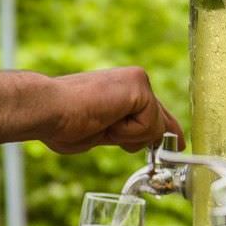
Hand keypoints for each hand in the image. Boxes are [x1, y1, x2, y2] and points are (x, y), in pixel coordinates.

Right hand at [43, 68, 182, 154]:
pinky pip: (148, 126)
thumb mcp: (103, 132)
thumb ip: (127, 134)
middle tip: (120, 135)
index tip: (178, 145)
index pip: (155, 112)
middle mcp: (136, 80)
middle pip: (161, 121)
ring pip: (154, 127)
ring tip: (100, 123)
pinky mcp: (140, 87)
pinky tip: (105, 119)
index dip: (167, 131)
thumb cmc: (62, 123)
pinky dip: (127, 132)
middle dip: (150, 138)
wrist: (47, 109)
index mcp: (125, 89)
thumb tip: (151, 142)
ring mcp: (139, 81)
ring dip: (128, 136)